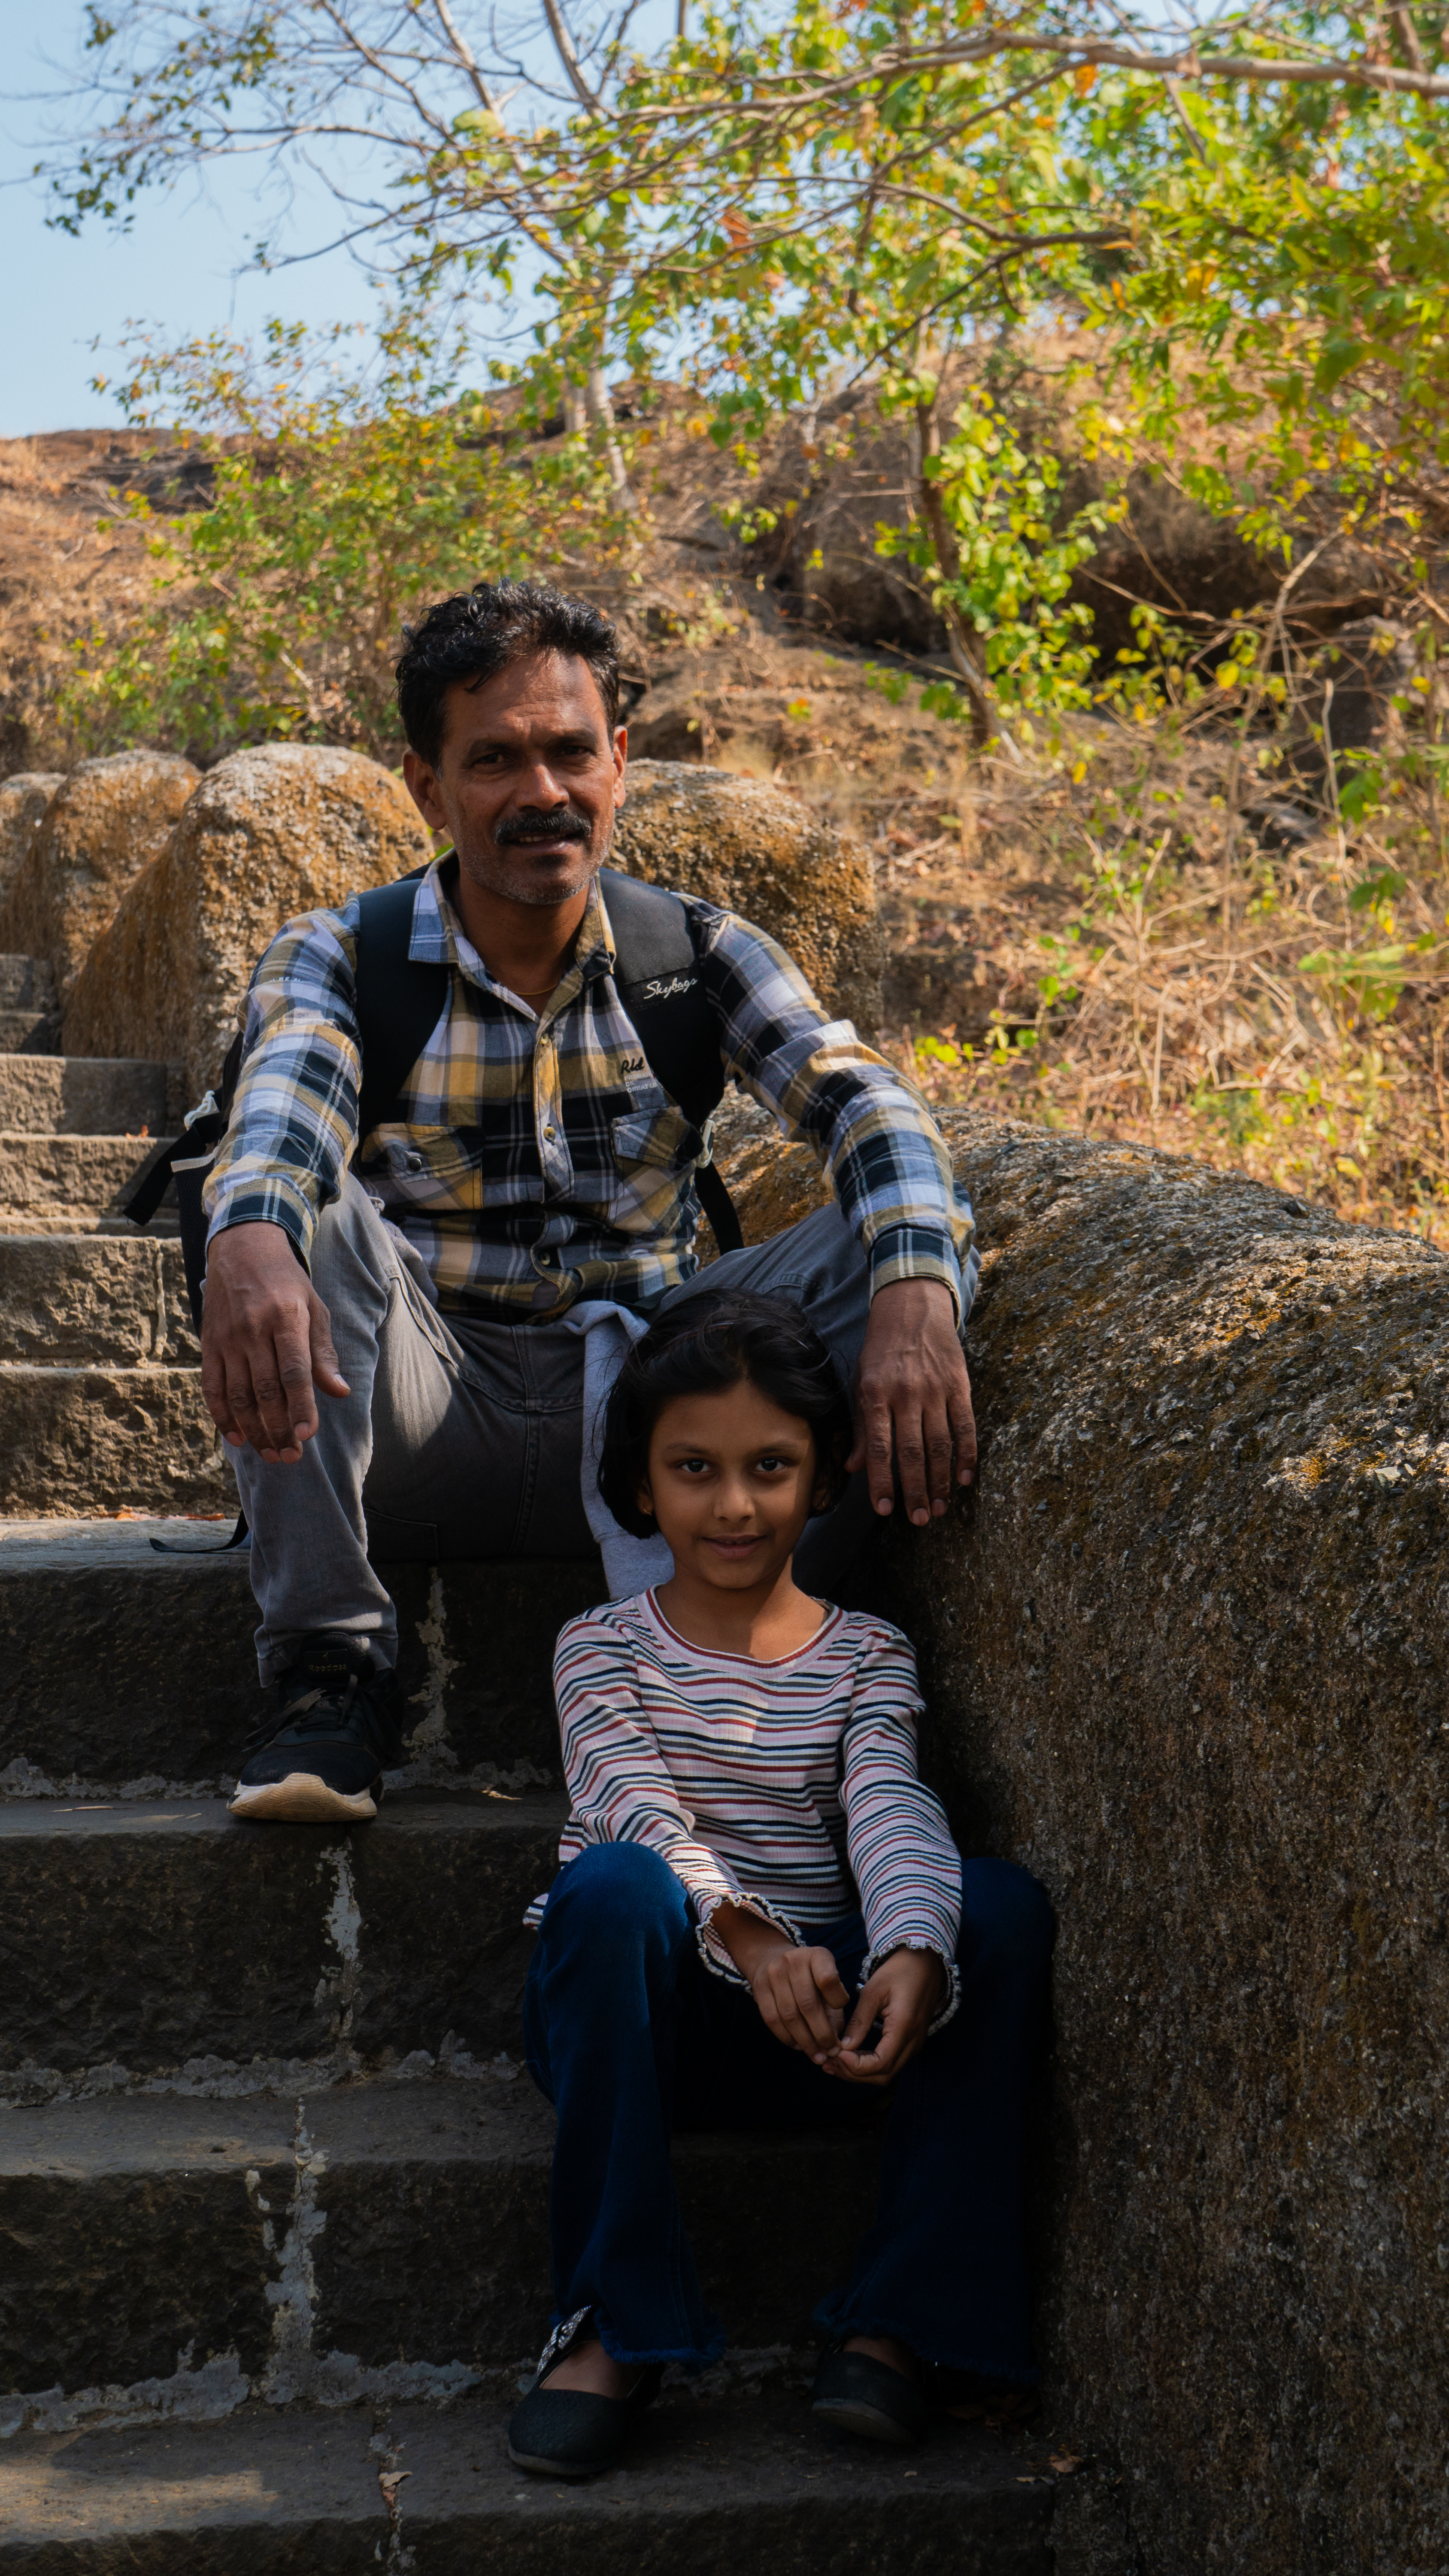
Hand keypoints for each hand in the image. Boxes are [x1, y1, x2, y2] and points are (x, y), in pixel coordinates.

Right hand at [200, 1220, 349, 1463]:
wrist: (241, 1250)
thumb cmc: (287, 1283)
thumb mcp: (314, 1308)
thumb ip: (324, 1352)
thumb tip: (340, 1392)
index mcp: (286, 1318)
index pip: (295, 1371)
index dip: (301, 1407)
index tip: (308, 1435)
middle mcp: (254, 1329)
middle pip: (266, 1390)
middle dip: (279, 1429)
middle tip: (291, 1456)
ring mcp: (227, 1338)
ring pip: (239, 1395)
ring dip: (254, 1431)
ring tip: (270, 1454)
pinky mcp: (209, 1345)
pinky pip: (213, 1387)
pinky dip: (223, 1416)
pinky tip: (237, 1438)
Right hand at [712, 1903, 849, 2060]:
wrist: (771, 1957)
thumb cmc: (809, 1976)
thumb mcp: (827, 1979)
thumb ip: (835, 2006)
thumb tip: (838, 2042)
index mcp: (817, 1955)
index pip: (828, 1980)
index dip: (838, 2002)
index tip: (842, 2018)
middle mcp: (794, 1960)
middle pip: (808, 2004)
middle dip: (822, 2034)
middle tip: (832, 2052)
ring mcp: (773, 1973)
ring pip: (790, 2015)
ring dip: (805, 2042)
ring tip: (817, 2056)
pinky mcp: (759, 1988)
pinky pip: (772, 2019)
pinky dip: (787, 2038)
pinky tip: (798, 2047)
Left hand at [826, 1946, 946, 2087]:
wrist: (924, 1962)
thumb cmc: (899, 1970)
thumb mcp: (874, 1991)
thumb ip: (859, 2021)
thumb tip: (843, 2047)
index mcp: (904, 2027)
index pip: (880, 2064)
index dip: (855, 2066)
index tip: (835, 2053)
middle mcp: (913, 2042)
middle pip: (882, 2075)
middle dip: (853, 2073)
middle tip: (828, 2062)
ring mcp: (914, 2044)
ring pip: (886, 2073)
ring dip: (859, 2072)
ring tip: (833, 2062)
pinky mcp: (910, 2042)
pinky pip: (890, 2063)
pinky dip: (868, 2065)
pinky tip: (849, 2057)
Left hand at [848, 1278, 976, 1524]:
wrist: (912, 1307)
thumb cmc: (880, 1350)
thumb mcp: (860, 1382)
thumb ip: (861, 1426)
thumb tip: (855, 1468)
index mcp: (875, 1394)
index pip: (879, 1448)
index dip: (882, 1482)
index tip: (884, 1510)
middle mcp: (905, 1394)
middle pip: (911, 1453)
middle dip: (915, 1490)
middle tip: (919, 1520)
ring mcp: (935, 1390)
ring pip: (940, 1445)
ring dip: (941, 1481)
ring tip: (939, 1508)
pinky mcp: (959, 1385)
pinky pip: (965, 1427)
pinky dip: (966, 1455)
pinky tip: (964, 1480)